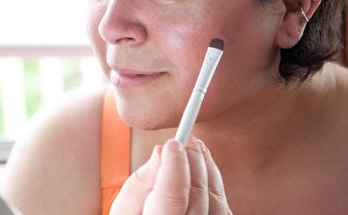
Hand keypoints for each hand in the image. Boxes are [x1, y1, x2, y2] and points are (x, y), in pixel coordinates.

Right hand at [110, 136, 231, 213]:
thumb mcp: (123, 212)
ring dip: (209, 172)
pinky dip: (216, 189)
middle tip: (188, 139)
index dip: (175, 166)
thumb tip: (161, 153)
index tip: (173, 143)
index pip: (172, 197)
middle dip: (194, 163)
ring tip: (198, 150)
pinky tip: (206, 174)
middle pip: (198, 197)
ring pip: (217, 205)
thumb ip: (139, 183)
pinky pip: (224, 214)